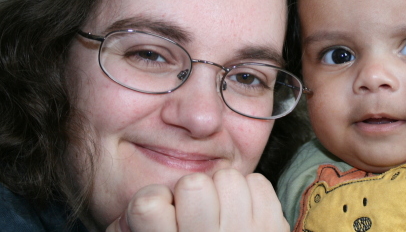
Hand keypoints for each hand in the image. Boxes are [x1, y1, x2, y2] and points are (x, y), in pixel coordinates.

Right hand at [106, 169, 289, 231]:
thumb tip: (133, 213)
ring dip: (222, 191)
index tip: (163, 216)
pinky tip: (243, 215)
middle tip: (195, 214)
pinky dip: (250, 193)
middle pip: (193, 185)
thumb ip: (136, 229)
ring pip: (227, 178)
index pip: (148, 203)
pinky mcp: (272, 228)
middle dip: (192, 192)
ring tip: (220, 214)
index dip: (155, 203)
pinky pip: (256, 182)